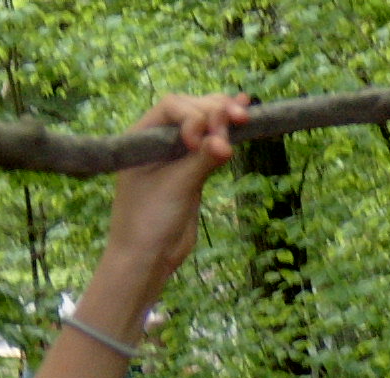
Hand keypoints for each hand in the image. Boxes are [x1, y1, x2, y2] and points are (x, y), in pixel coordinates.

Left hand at [105, 93, 250, 301]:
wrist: (148, 257)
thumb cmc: (148, 221)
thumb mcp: (175, 187)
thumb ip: (200, 161)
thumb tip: (228, 142)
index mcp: (143, 136)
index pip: (172, 108)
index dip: (192, 116)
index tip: (198, 141)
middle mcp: (159, 139)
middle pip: (192, 110)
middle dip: (215, 112)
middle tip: (238, 121)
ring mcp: (177, 153)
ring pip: (205, 124)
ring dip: (225, 118)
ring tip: (245, 116)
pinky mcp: (193, 170)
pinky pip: (212, 145)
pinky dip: (227, 134)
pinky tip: (246, 117)